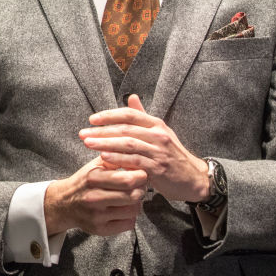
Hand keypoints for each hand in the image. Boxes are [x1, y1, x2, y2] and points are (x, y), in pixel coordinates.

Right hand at [44, 156, 148, 235]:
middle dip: (141, 190)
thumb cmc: (84, 182)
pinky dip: (130, 216)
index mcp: (93, 178)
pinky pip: (128, 224)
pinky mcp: (100, 229)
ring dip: (137, 204)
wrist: (63, 204)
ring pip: (133, 211)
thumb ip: (114, 158)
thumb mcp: (94, 165)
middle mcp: (94, 198)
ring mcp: (97, 216)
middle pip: (133, 196)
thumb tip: (136, 157)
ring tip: (130, 198)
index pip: (127, 179)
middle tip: (139, 186)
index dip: (140, 176)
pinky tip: (123, 209)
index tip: (141, 175)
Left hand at [79, 94, 209, 202]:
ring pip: (128, 144)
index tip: (91, 119)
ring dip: (106, 143)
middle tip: (83, 134)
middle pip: (125, 129)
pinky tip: (104, 158)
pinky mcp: (158, 168)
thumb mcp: (160, 132)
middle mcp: (158, 135)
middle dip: (101, 131)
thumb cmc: (171, 154)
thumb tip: (131, 97)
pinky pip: (134, 161)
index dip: (109, 115)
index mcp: (156, 124)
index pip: (129, 114)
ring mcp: (159, 151)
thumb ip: (143, 116)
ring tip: (88, 144)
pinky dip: (118, 159)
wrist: (193, 178)